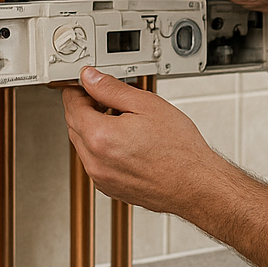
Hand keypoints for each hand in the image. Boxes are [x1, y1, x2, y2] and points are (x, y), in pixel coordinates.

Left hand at [58, 67, 237, 215]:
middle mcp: (95, 161)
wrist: (196, 185)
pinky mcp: (110, 188)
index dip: (78, 89)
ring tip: (122, 120)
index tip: (86, 83)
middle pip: (74, 125)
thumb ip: (112, 89)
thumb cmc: (179, 151)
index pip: (72, 105)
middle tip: (105, 97)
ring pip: (83, 145)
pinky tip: (126, 141)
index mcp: (100, 137)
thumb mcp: (147, 105)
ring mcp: (101, 178)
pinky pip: (95, 162)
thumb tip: (91, 78)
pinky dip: (102, 149)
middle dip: (84, 108)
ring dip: (93, 129)